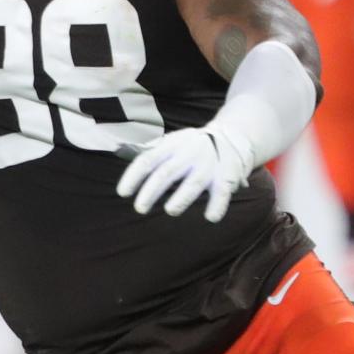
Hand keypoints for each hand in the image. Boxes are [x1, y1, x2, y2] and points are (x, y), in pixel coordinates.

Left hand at [115, 127, 247, 222]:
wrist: (230, 137)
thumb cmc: (190, 145)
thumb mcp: (170, 141)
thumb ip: (152, 152)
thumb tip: (123, 155)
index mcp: (170, 146)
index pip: (147, 160)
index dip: (133, 176)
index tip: (122, 193)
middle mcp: (187, 154)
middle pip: (166, 173)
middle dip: (151, 191)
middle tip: (139, 208)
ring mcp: (207, 165)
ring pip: (193, 183)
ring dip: (181, 198)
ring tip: (170, 210)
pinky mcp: (226, 177)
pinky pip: (222, 193)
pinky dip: (217, 206)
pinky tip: (210, 217)